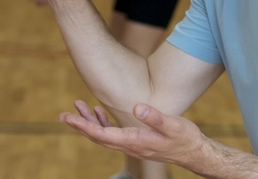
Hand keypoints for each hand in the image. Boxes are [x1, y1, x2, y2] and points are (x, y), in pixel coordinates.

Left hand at [59, 100, 209, 169]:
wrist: (194, 152)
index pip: (102, 135)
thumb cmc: (184, 138)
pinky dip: (102, 123)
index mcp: (134, 141)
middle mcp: (130, 144)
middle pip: (98, 137)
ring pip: (104, 134)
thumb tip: (137, 107)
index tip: (68, 118)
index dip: (83, 126)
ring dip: (89, 122)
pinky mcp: (136, 140)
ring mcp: (132, 143)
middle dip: (80, 125)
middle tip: (63, 115)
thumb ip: (155, 117)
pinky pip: (113, 133)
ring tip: (77, 106)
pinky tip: (98, 112)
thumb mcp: (172, 125)